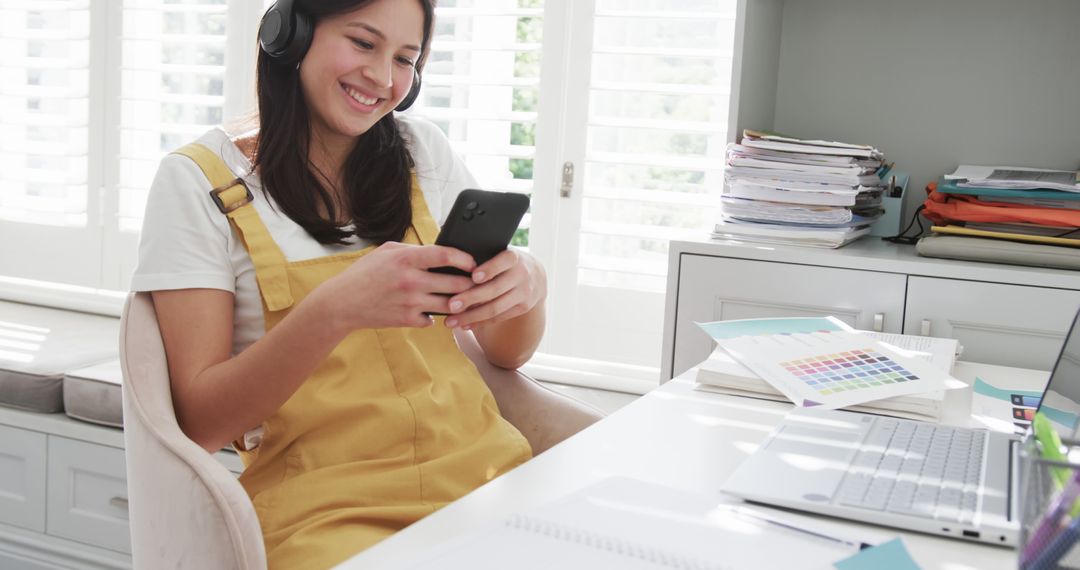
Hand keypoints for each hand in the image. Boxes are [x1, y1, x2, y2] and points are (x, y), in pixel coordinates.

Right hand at [312, 242, 475, 330]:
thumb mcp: (386, 252)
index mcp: (406, 259)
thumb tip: (438, 250)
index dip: (464, 258)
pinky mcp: (406, 320)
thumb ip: (412, 250)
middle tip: (476, 284)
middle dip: (470, 284)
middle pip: (455, 284)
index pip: (445, 255)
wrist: (341, 303)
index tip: (473, 263)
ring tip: (460, 299)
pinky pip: (433, 320)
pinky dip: (435, 317)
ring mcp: (410, 302)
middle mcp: (411, 281)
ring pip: (449, 305)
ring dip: (458, 303)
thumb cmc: (364, 274)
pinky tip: (432, 312)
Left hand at [443, 248, 545, 329]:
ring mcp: (524, 293)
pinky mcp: (523, 308)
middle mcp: (522, 275)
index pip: (503, 262)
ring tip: (451, 321)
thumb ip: (483, 258)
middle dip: (471, 298)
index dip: (489, 269)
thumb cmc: (505, 262)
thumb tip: (453, 267)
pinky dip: (480, 322)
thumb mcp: (500, 253)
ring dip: (471, 316)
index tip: (473, 277)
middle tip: (451, 305)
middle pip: (495, 289)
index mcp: (514, 257)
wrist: (535, 275)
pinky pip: (498, 317)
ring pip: (495, 308)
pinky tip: (464, 325)